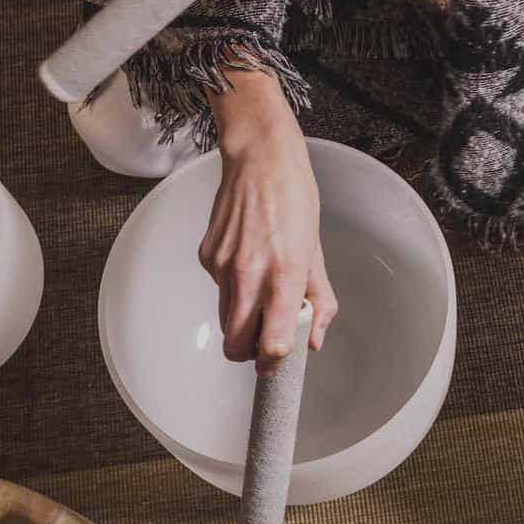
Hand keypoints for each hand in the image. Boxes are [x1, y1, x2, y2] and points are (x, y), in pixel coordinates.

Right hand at [199, 72, 337, 375]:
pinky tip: (246, 256)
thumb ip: (318, 300)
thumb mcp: (316, 251)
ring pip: (225, 319)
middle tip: (266, 336)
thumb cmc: (294, 199)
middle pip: (236, 346)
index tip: (279, 364)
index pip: (272, 344)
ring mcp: (222, 266)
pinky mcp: (206, 256)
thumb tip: (313, 338)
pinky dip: (232, 286)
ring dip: (242, 317)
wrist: (259, 159)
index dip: (275, 363)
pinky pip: (218, 289)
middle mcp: (249, 275)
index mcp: (284, 275)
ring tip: (261, 284)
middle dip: (250, 351)